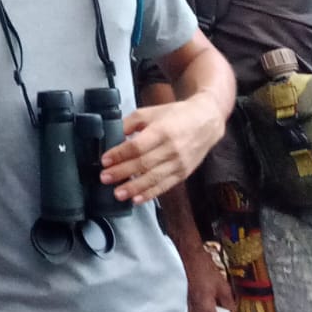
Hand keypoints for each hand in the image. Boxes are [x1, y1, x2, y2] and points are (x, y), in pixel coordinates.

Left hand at [99, 94, 225, 203]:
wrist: (207, 121)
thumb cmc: (176, 115)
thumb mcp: (151, 112)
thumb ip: (131, 122)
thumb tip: (113, 135)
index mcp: (162, 130)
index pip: (137, 146)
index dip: (120, 154)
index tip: (105, 160)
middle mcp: (172, 148)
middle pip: (143, 163)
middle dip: (122, 172)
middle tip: (104, 178)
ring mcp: (179, 163)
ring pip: (154, 178)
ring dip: (134, 187)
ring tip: (117, 193)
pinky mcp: (184, 173)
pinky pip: (165, 186)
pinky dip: (150, 194)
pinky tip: (136, 199)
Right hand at [182, 245, 235, 311]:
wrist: (185, 254)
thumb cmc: (202, 267)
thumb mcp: (223, 286)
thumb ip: (230, 306)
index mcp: (204, 309)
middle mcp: (192, 311)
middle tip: (221, 309)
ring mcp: (183, 307)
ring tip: (210, 298)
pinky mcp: (178, 302)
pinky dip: (197, 309)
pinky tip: (200, 297)